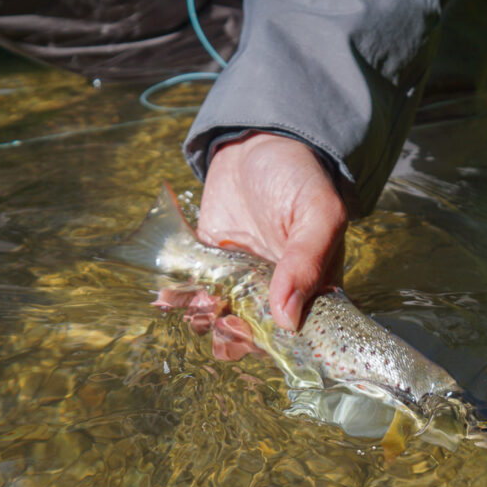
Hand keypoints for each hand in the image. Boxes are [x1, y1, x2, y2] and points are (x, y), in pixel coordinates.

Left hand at [200, 130, 346, 329]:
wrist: (257, 141)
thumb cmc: (298, 175)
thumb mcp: (317, 213)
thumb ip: (307, 263)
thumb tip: (287, 319)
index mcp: (316, 287)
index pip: (302, 335)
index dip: (280, 345)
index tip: (256, 336)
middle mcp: (280, 293)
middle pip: (260, 336)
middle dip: (238, 337)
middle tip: (223, 319)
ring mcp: (243, 283)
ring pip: (225, 322)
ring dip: (208, 323)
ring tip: (198, 307)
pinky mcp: (211, 269)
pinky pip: (196, 295)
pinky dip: (181, 302)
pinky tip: (170, 298)